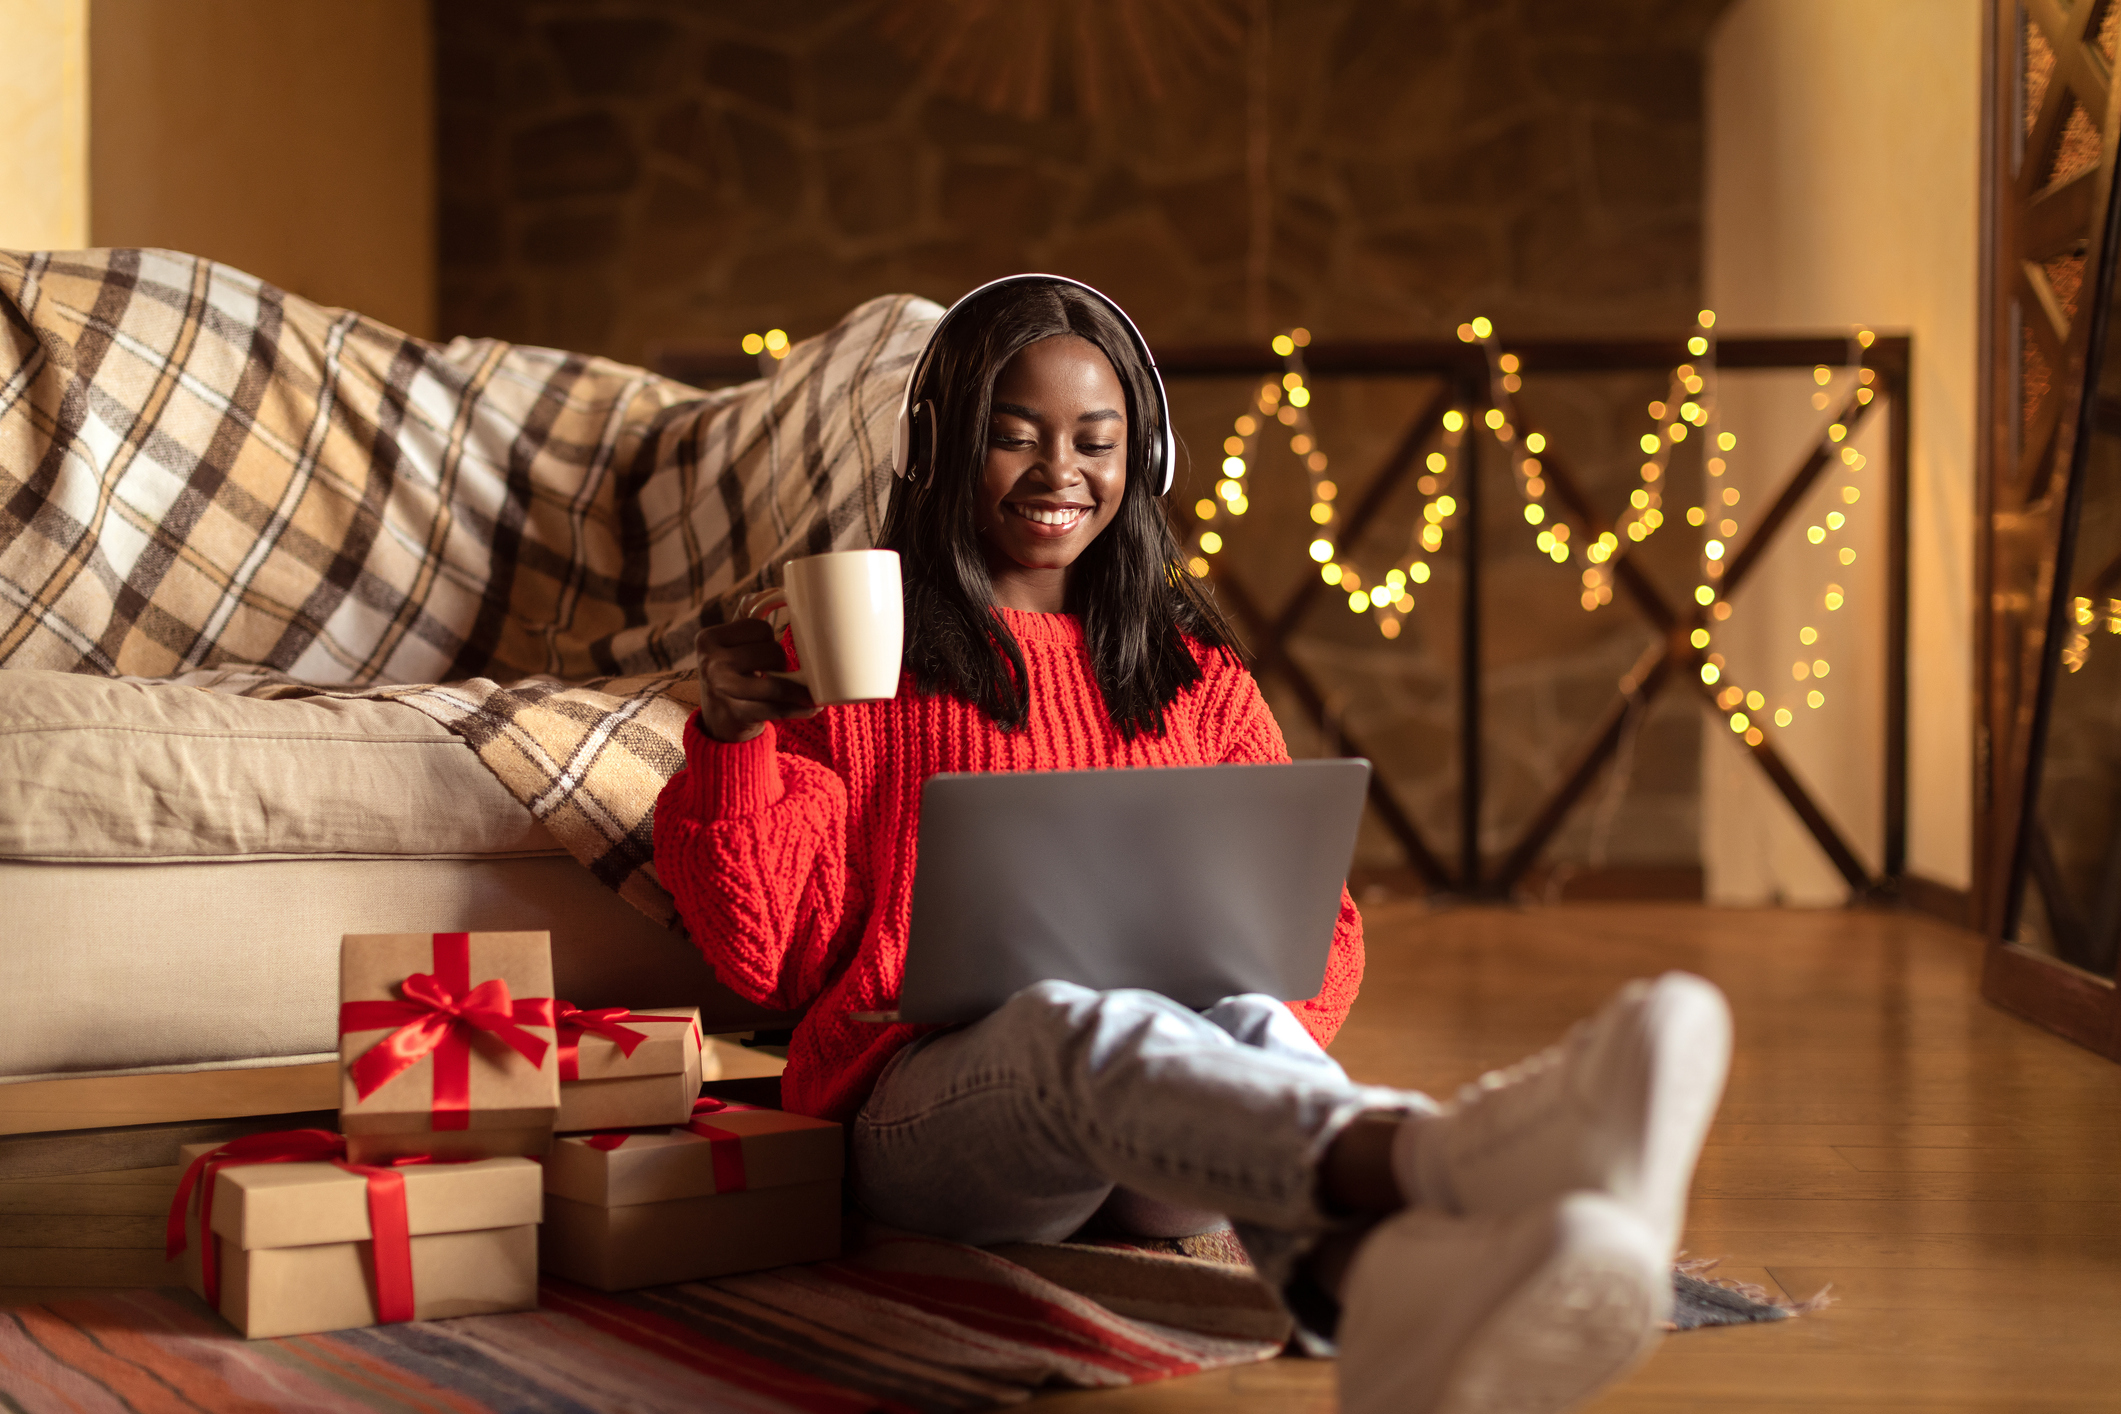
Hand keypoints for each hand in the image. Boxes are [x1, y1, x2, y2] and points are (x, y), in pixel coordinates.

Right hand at [694, 595, 816, 741]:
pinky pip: (777, 708)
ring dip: (799, 689)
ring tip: (810, 692)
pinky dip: (799, 708)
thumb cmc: (732, 672)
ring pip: (777, 683)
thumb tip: (777, 590)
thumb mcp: (730, 643)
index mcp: (708, 638)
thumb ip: (748, 613)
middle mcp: (711, 663)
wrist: (717, 721)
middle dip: (781, 662)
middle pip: (771, 652)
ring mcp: (721, 691)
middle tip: (774, 671)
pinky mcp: (735, 715)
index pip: (760, 627)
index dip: (769, 637)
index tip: (762, 649)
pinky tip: (812, 706)